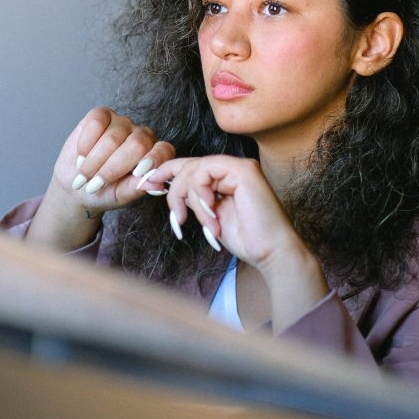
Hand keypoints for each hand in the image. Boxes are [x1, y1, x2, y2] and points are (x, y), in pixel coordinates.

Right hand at [27, 108, 173, 250]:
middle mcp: (141, 136)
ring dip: (94, 161)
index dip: (153, 160)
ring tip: (85, 175)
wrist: (76, 183)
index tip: (136, 174)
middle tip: (95, 185)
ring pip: (113, 137)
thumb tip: (157, 185)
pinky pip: (96, 123)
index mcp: (154, 156)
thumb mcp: (120, 196)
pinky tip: (82, 155)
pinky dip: (85, 143)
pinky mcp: (102, 115)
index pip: (163, 150)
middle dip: (112, 168)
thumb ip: (137, 188)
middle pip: (137, 144)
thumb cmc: (103, 192)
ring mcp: (122, 123)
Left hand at [152, 155, 294, 267]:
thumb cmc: (246, 239)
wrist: (271, 252)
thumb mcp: (209, 216)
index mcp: (225, 177)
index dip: (164, 173)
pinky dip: (200, 195)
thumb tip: (162, 187)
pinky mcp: (243, 170)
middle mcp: (232, 167)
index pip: (188, 166)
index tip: (146, 186)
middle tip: (177, 218)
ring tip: (199, 223)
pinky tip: (210, 213)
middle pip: (187, 166)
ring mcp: (238, 166)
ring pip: (193, 170)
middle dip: (173, 191)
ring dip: (188, 199)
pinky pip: (205, 172)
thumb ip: (192, 199)